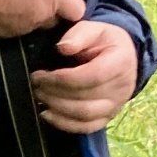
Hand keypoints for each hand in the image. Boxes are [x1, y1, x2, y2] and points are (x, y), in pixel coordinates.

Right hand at [0, 0, 85, 39]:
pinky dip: (16, 20)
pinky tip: (3, 6)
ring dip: (33, 14)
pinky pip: (19, 29)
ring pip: (37, 24)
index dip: (73, 3)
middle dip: (51, 8)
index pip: (78, 11)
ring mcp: (23, 28)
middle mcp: (40, 17)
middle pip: (57, 18)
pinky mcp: (6, 35)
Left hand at [30, 17, 139, 133]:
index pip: (91, 76)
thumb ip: (79, 34)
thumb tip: (62, 47)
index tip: (40, 75)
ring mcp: (115, 106)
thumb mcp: (94, 29)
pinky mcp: (107, 118)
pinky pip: (86, 127)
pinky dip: (64, 124)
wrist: (122, 57)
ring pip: (84, 115)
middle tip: (34, 84)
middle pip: (84, 98)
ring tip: (38, 96)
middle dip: (54, 92)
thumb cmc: (103, 41)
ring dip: (56, 107)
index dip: (62, 78)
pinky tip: (46, 114)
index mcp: (120, 63)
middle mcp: (122, 88)